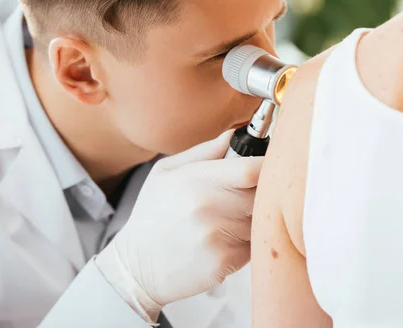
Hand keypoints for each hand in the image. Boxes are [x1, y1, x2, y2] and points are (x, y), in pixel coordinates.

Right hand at [96, 130, 262, 317]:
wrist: (135, 268)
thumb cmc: (153, 215)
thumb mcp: (167, 172)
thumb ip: (205, 151)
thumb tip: (236, 135)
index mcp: (195, 179)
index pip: (252, 169)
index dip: (266, 167)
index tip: (265, 168)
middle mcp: (208, 206)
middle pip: (262, 194)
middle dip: (261, 194)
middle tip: (243, 198)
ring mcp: (217, 236)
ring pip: (259, 221)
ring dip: (253, 220)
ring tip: (228, 222)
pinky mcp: (223, 261)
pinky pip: (253, 245)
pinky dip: (247, 243)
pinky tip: (224, 242)